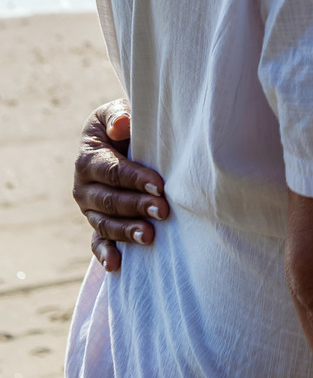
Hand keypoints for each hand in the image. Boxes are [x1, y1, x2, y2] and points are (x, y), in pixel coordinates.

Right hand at [73, 100, 168, 271]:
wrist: (120, 138)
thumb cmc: (123, 123)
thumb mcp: (117, 112)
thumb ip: (119, 116)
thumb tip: (121, 125)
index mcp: (88, 158)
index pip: (112, 171)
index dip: (135, 179)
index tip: (159, 186)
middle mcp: (84, 187)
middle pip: (109, 201)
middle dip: (136, 207)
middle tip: (163, 211)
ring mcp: (89, 209)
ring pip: (105, 223)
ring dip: (126, 232)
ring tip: (148, 237)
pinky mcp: (97, 223)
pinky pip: (97, 241)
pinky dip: (105, 254)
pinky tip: (116, 265)